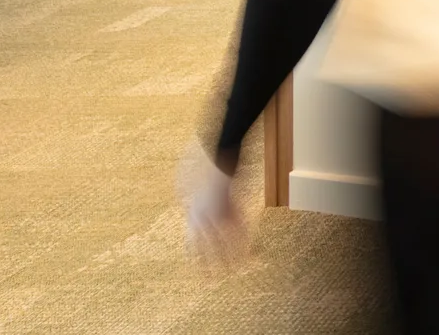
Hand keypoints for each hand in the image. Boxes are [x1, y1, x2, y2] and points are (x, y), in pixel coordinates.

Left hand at [178, 144, 246, 262]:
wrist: (218, 156)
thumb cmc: (206, 169)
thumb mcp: (191, 188)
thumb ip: (193, 205)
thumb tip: (188, 210)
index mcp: (192, 215)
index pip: (192, 244)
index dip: (196, 259)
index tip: (200, 271)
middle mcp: (202, 218)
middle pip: (206, 249)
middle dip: (210, 266)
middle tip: (211, 281)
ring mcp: (217, 214)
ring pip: (224, 244)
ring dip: (230, 260)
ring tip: (235, 273)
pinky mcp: (232, 209)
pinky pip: (240, 231)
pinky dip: (245, 244)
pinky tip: (250, 255)